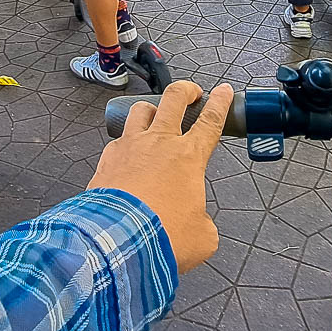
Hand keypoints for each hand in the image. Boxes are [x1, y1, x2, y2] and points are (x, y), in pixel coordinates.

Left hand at [88, 81, 234, 272]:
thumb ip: (202, 223)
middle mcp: (159, 143)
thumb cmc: (162, 236)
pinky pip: (117, 141)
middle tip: (191, 92)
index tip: (224, 91)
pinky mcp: (107, 159)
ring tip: (154, 115)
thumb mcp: (201, 236)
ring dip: (150, 109)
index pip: (211, 120)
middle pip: (174, 99)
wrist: (118, 240)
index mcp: (189, 157)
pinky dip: (124, 143)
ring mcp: (130, 147)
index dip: (220, 102)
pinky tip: (126, 154)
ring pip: (141, 110)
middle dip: (186, 89)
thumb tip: (197, 225)